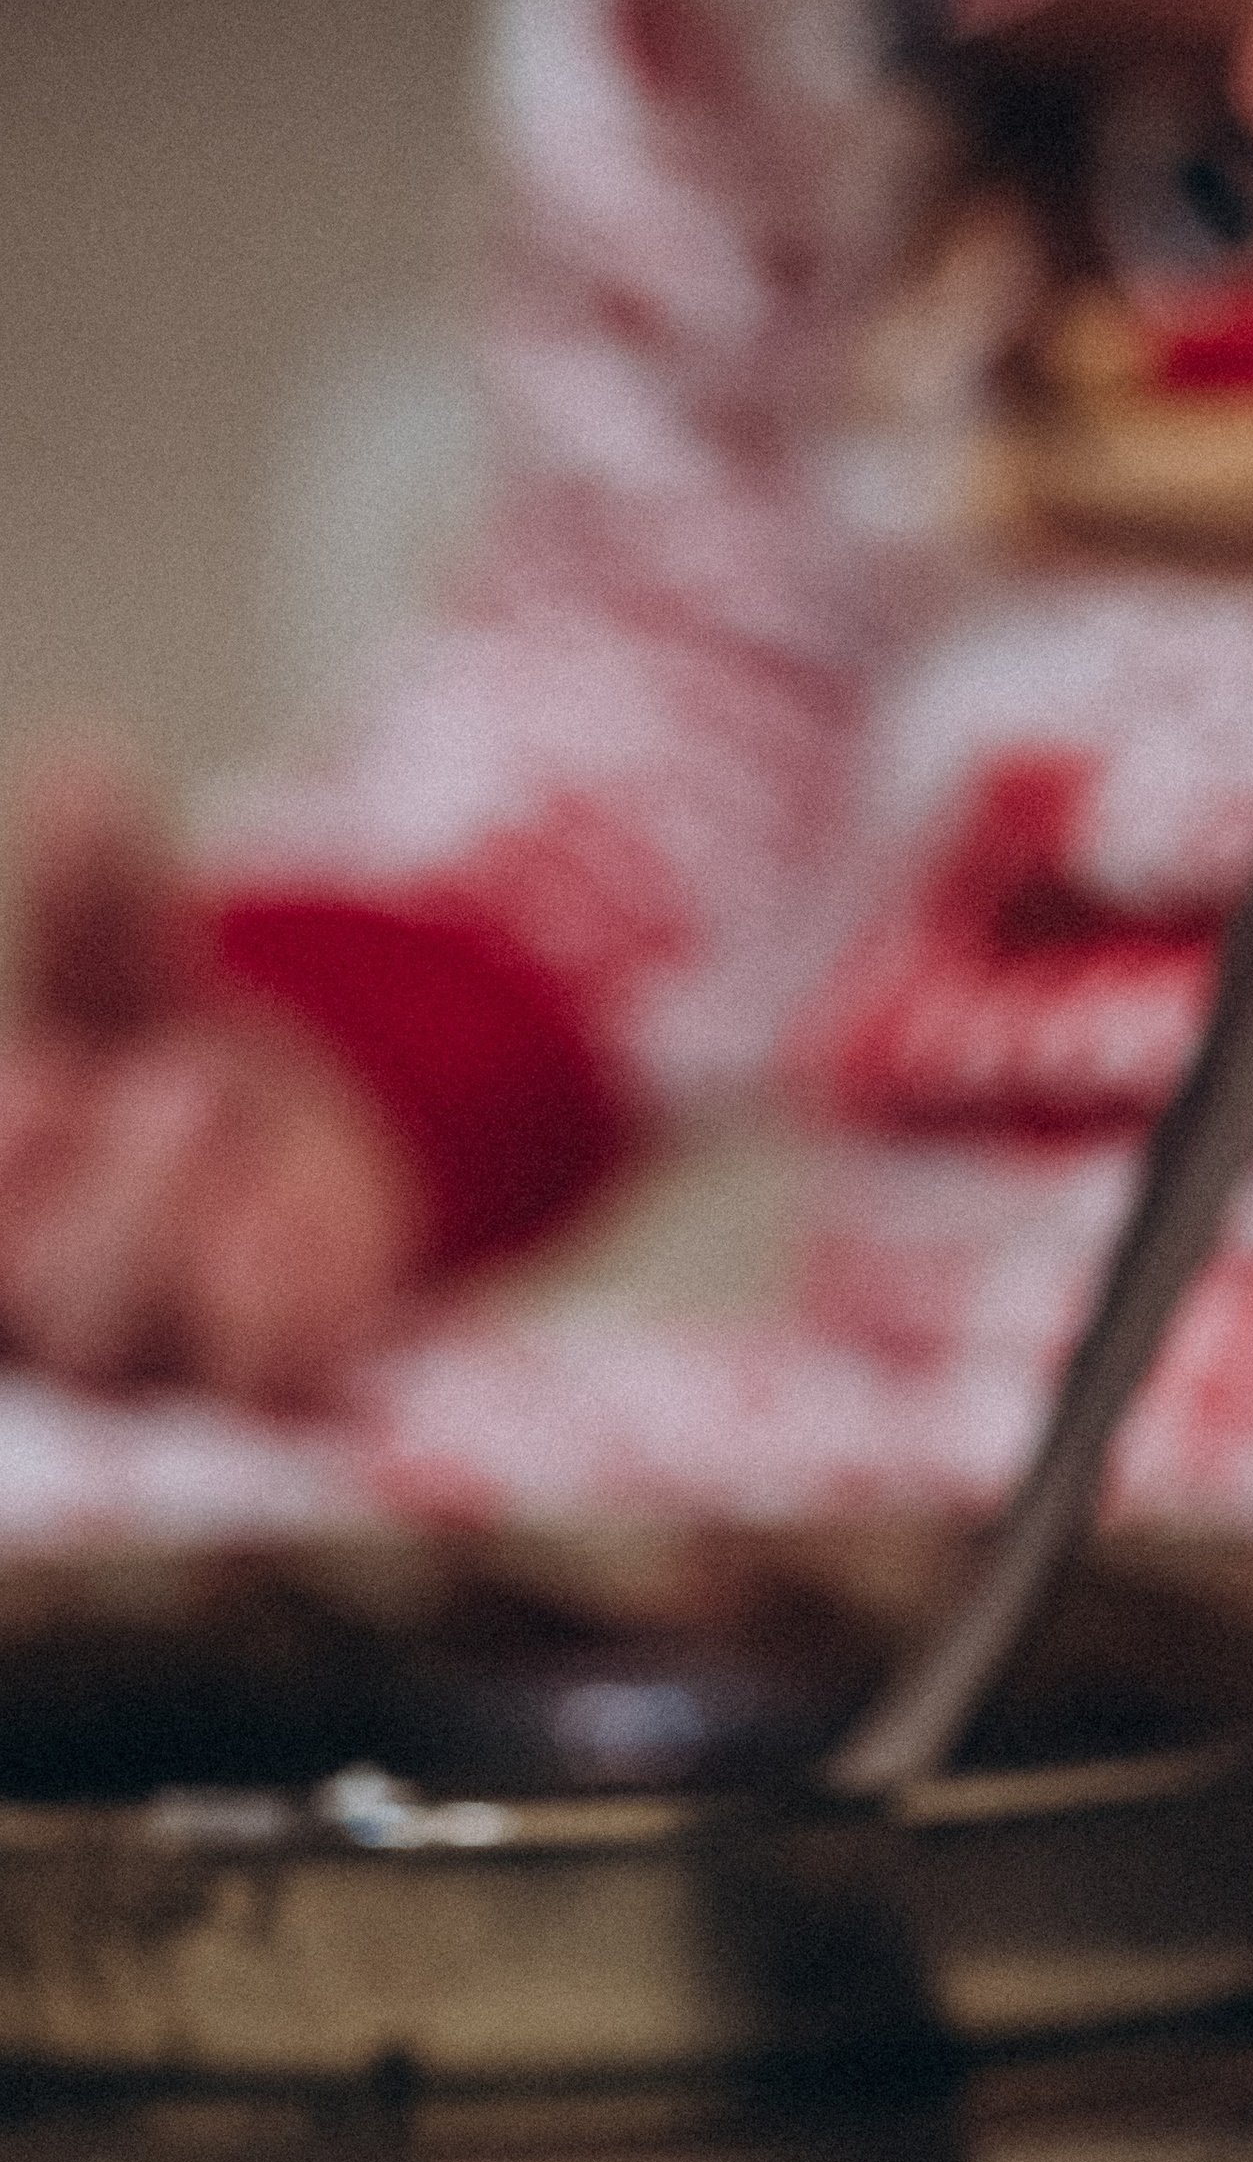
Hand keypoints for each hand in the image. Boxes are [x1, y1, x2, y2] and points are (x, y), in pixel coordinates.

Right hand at [0, 744, 422, 1406]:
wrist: (307, 1157)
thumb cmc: (158, 1064)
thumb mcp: (124, 975)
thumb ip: (93, 898)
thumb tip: (87, 770)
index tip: (36, 1091)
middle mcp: (51, 1329)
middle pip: (44, 1315)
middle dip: (84, 1202)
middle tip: (149, 1074)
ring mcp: (161, 1374)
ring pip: (128, 1347)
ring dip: (150, 1220)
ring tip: (195, 1084)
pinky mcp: (276, 1392)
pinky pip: (264, 1378)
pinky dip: (271, 1290)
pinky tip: (278, 1207)